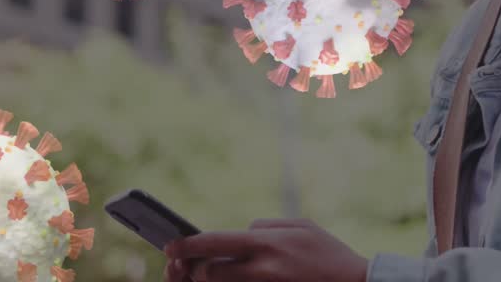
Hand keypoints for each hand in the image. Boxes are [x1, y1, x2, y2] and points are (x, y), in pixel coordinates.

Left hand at [164, 218, 367, 281]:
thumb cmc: (330, 254)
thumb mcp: (302, 226)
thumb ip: (267, 225)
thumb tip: (241, 230)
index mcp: (267, 243)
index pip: (214, 242)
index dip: (187, 245)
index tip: (170, 247)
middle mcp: (262, 269)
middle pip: (210, 273)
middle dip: (196, 270)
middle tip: (189, 267)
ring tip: (206, 274)